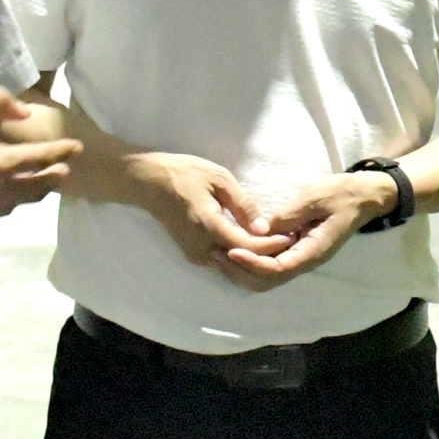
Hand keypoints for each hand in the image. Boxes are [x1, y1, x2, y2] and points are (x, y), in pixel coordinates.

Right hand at [119, 152, 287, 273]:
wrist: (146, 182)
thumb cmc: (182, 173)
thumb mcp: (218, 179)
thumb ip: (242, 204)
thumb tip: (263, 228)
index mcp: (208, 227)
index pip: (247, 246)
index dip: (272, 245)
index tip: (292, 236)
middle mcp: (201, 248)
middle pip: (242, 261)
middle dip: (268, 254)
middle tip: (292, 241)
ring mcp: (195, 254)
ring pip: (233, 264)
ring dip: (256, 256)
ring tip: (279, 242)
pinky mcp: (193, 253)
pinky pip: (223, 259)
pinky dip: (242, 254)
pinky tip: (257, 243)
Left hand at [219, 172, 397, 287]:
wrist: (364, 196)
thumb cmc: (342, 194)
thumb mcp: (314, 198)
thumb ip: (289, 215)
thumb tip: (261, 229)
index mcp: (312, 252)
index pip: (277, 269)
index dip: (252, 263)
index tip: (231, 250)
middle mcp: (306, 261)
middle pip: (268, 281)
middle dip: (240, 272)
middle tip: (216, 253)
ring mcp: (301, 258)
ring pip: (268, 278)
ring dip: (243, 270)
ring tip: (220, 253)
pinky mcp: (297, 251)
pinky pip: (271, 266)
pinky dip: (252, 263)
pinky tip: (237, 248)